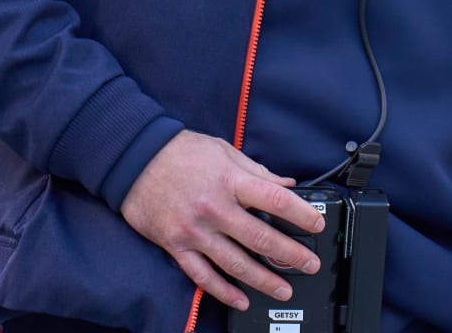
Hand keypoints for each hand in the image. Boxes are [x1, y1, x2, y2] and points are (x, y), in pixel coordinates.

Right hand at [119, 130, 325, 312]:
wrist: (135, 159)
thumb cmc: (181, 152)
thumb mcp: (224, 152)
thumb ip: (257, 172)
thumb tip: (286, 184)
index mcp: (229, 180)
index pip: (274, 199)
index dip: (300, 214)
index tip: (317, 225)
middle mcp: (214, 208)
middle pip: (260, 237)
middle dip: (290, 254)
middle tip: (310, 265)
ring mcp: (194, 231)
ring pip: (235, 263)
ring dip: (263, 280)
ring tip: (283, 289)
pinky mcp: (176, 246)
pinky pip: (202, 276)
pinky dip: (223, 291)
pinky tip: (241, 299)